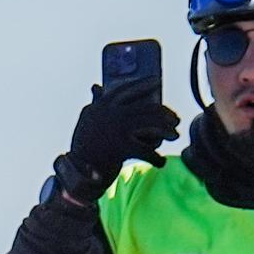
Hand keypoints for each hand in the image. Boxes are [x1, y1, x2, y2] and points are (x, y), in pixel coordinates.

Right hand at [54, 80, 177, 199]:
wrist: (77, 173)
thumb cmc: (84, 148)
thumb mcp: (87, 121)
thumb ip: (95, 104)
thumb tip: (96, 86)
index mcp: (101, 106)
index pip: (125, 90)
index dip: (142, 84)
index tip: (157, 81)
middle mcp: (110, 113)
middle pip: (145, 107)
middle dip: (164, 112)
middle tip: (176, 118)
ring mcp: (117, 128)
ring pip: (151, 124)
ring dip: (167, 131)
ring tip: (175, 136)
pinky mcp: (122, 146)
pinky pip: (146, 150)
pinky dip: (156, 157)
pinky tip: (161, 162)